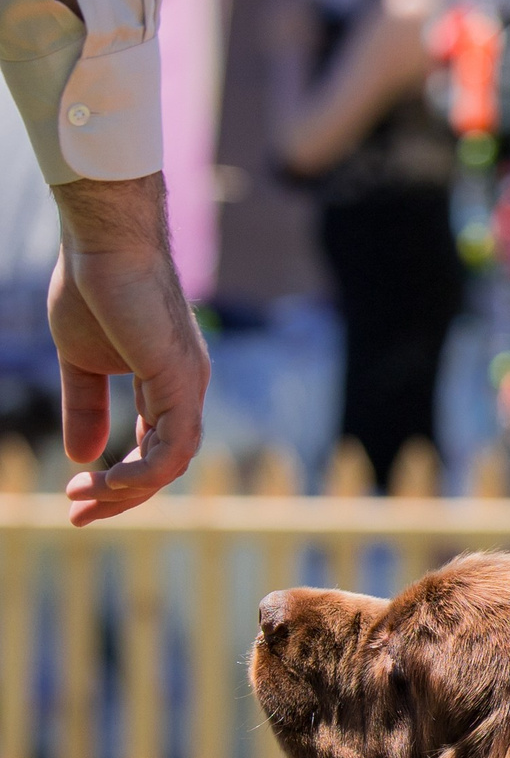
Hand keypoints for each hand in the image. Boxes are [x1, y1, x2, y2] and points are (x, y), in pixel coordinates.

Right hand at [50, 176, 209, 521]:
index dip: (117, 482)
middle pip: (166, 463)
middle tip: (74, 514)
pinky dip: (142, 471)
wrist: (103, 242)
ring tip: (82, 497)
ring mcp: (188, 383)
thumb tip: (83, 457)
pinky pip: (173, 444)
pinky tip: (106, 480)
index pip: (153, 448)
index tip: (72, 498)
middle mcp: (186, 388)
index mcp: (166, 385)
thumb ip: (85, 408)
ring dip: (126, 489)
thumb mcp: (81, 363)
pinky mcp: (179, 376)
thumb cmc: (94, 289)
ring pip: (172, 461)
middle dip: (120, 497)